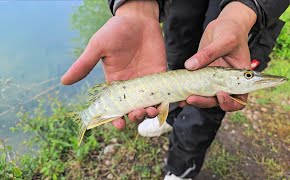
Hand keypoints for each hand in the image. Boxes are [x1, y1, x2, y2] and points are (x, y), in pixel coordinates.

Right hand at [61, 0, 165, 128]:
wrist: (138, 18)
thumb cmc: (115, 31)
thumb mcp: (98, 47)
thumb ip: (84, 65)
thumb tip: (64, 81)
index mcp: (115, 82)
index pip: (115, 106)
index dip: (115, 118)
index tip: (118, 125)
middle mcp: (131, 85)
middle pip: (133, 108)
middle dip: (135, 115)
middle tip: (137, 113)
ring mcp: (146, 81)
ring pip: (149, 103)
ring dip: (150, 111)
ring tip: (150, 110)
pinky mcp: (159, 74)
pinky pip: (163, 92)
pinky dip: (166, 101)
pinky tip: (166, 105)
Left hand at [180, 2, 256, 111]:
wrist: (224, 25)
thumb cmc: (231, 31)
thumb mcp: (224, 40)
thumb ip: (209, 54)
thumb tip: (190, 66)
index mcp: (240, 78)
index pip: (239, 100)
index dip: (229, 103)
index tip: (219, 94)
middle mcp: (227, 83)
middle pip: (218, 102)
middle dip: (205, 102)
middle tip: (191, 98)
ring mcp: (214, 80)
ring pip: (206, 97)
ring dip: (194, 100)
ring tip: (182, 99)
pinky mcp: (202, 76)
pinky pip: (196, 87)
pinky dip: (188, 92)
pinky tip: (178, 93)